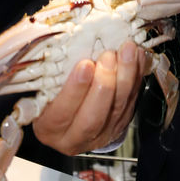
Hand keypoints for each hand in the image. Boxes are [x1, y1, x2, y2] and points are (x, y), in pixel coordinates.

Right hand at [33, 41, 145, 155]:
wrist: (69, 115)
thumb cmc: (52, 94)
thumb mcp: (42, 89)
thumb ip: (52, 75)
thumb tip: (58, 42)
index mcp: (49, 129)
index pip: (61, 114)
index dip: (74, 90)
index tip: (85, 65)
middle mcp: (74, 138)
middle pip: (93, 118)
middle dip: (104, 84)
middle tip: (108, 56)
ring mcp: (101, 135)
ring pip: (117, 110)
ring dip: (126, 77)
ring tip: (128, 51)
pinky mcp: (120, 125)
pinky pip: (131, 102)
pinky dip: (136, 77)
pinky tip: (137, 57)